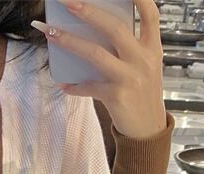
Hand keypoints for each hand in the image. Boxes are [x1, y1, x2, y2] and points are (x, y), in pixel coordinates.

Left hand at [31, 0, 166, 139]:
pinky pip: (89, 87)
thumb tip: (94, 33)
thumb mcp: (145, 67)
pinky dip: (74, 86)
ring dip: (70, 42)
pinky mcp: (116, 97)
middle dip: (89, 12)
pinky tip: (63, 84)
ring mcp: (130, 78)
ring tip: (51, 33)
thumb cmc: (142, 94)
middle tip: (68, 2)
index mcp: (152, 48)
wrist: (148, 130)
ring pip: (96, 54)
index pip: (150, 14)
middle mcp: (143, 60)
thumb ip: (129, 49)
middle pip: (115, 28)